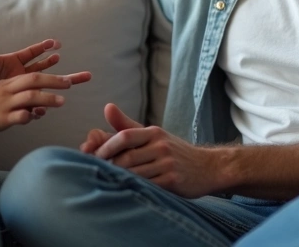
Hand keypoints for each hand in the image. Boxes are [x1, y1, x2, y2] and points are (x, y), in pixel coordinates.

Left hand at [0, 24, 62, 90]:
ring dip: (50, 78)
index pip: (32, 52)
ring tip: (61, 77)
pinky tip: (48, 97)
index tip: (53, 42)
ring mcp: (21, 84)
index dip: (42, 47)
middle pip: (40, 65)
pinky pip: (33, 95)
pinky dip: (41, 96)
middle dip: (51, 61)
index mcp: (14, 60)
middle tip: (59, 56)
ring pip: (40, 80)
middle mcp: (21, 71)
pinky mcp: (20, 95)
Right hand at [0, 71, 91, 134]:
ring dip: (47, 98)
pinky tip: (37, 117)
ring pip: (30, 97)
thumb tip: (39, 103)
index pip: (34, 75)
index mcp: (11, 83)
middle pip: (34, 80)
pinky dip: (29, 116)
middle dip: (54, 81)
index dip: (52, 76)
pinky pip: (19, 116)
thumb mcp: (2, 92)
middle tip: (70, 83)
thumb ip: (21, 94)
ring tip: (62, 101)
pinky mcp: (3, 118)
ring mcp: (6, 103)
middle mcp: (10, 90)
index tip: (68, 80)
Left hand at [90, 103, 217, 198]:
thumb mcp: (153, 135)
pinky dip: (134, 188)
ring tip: (105, 182)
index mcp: (153, 133)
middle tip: (93, 172)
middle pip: (126, 157)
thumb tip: (106, 107)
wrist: (208, 168)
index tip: (91, 155)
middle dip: (107, 165)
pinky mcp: (173, 181)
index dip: (105, 146)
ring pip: (134, 173)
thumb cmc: (173, 152)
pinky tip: (125, 191)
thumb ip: (127, 125)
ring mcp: (167, 164)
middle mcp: (161, 146)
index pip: (124, 135)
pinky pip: (147, 186)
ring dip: (118, 179)